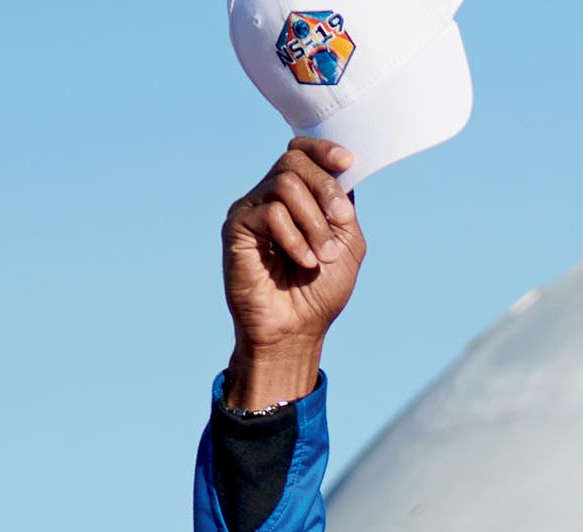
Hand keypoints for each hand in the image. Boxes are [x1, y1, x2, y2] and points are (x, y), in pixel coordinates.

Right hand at [223, 139, 362, 413]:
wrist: (296, 330)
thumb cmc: (320, 291)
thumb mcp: (347, 243)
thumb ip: (343, 205)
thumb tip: (342, 167)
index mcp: (298, 197)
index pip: (301, 152)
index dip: (323, 149)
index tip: (346, 162)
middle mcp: (271, 197)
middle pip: (294, 161)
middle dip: (325, 190)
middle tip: (340, 223)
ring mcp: (251, 210)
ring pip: (284, 184)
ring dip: (313, 222)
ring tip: (321, 256)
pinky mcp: (236, 228)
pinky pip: (269, 213)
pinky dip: (294, 237)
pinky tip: (302, 260)